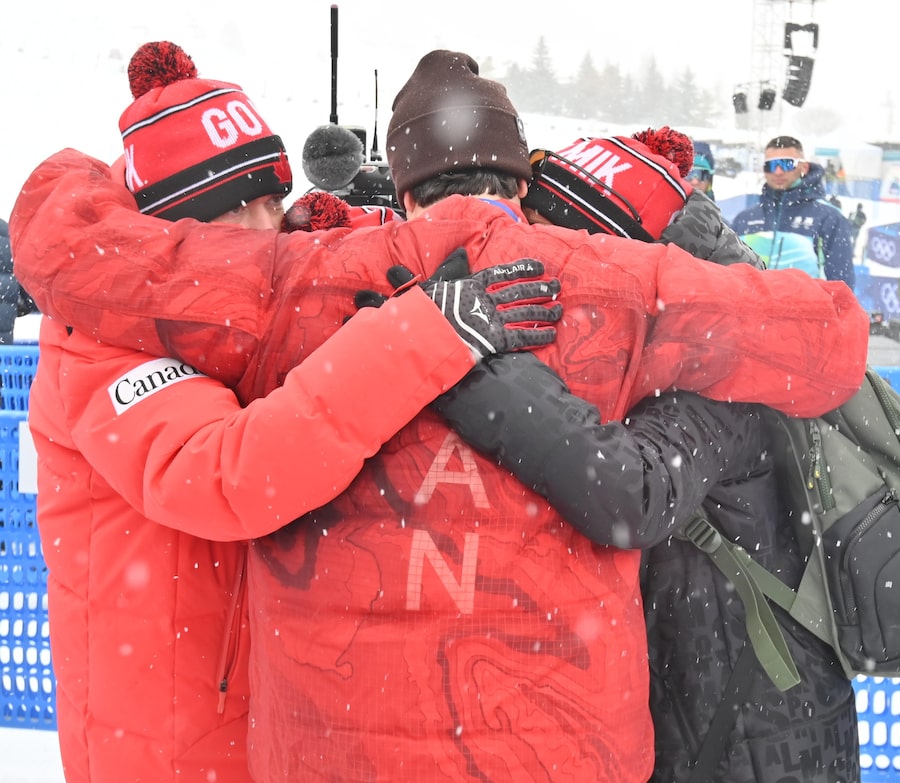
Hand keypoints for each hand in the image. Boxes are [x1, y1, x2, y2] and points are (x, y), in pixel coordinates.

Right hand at [355, 248, 561, 358]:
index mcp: (471, 285)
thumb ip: (445, 272)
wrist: (420, 337)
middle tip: (557, 286)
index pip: (502, 272)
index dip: (523, 268)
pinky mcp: (494, 341)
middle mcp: (485, 300)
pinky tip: (551, 334)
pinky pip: (522, 337)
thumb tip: (452, 254)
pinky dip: (538, 335)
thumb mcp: (430, 287)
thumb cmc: (421, 313)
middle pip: (520, 291)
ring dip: (545, 310)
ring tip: (560, 308)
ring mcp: (491, 320)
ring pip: (525, 312)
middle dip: (541, 288)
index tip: (539, 266)